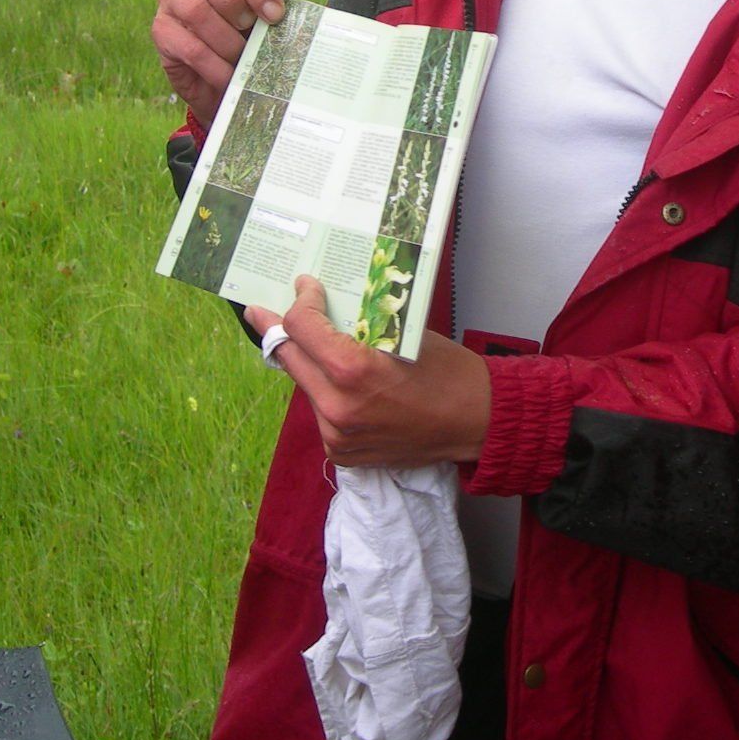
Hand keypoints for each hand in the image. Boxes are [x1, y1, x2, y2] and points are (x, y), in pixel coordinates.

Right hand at [151, 0, 284, 127]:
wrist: (221, 77)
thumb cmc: (246, 36)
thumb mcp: (262, 19)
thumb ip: (270, 10)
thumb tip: (293, 16)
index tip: (274, 15)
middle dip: (233, 0)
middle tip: (250, 28)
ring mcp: (170, 0)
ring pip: (195, 10)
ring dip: (226, 39)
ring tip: (243, 57)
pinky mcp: (161, 32)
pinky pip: (189, 47)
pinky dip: (215, 66)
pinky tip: (230, 77)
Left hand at [246, 276, 491, 467]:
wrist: (476, 423)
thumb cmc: (448, 371)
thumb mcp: (405, 334)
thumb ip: (361, 325)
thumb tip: (329, 307)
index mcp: (353, 371)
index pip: (302, 327)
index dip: (300, 301)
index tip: (305, 286)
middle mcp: (337, 407)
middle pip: (289, 358)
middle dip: (278, 329)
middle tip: (262, 311)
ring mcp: (336, 435)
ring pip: (304, 386)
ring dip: (306, 363)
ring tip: (311, 344)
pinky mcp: (341, 453)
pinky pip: (320, 412)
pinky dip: (325, 392)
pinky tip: (340, 382)